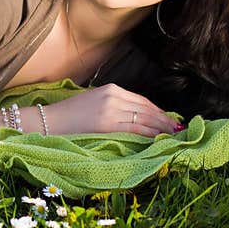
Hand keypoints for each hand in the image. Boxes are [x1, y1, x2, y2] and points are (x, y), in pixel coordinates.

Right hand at [48, 83, 181, 137]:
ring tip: (173, 135)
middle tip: (178, 129)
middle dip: (164, 120)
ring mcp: (111, 110)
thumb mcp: (94, 100)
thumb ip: (114, 104)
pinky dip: (150, 135)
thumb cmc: (70, 114)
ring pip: (144, 119)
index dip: (158, 111)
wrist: (50, 121)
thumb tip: (137, 117)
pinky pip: (135, 130)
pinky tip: (158, 139)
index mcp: (111, 89)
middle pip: (146, 109)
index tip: (169, 119)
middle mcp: (113, 97)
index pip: (142, 100)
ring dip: (161, 128)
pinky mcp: (107, 124)